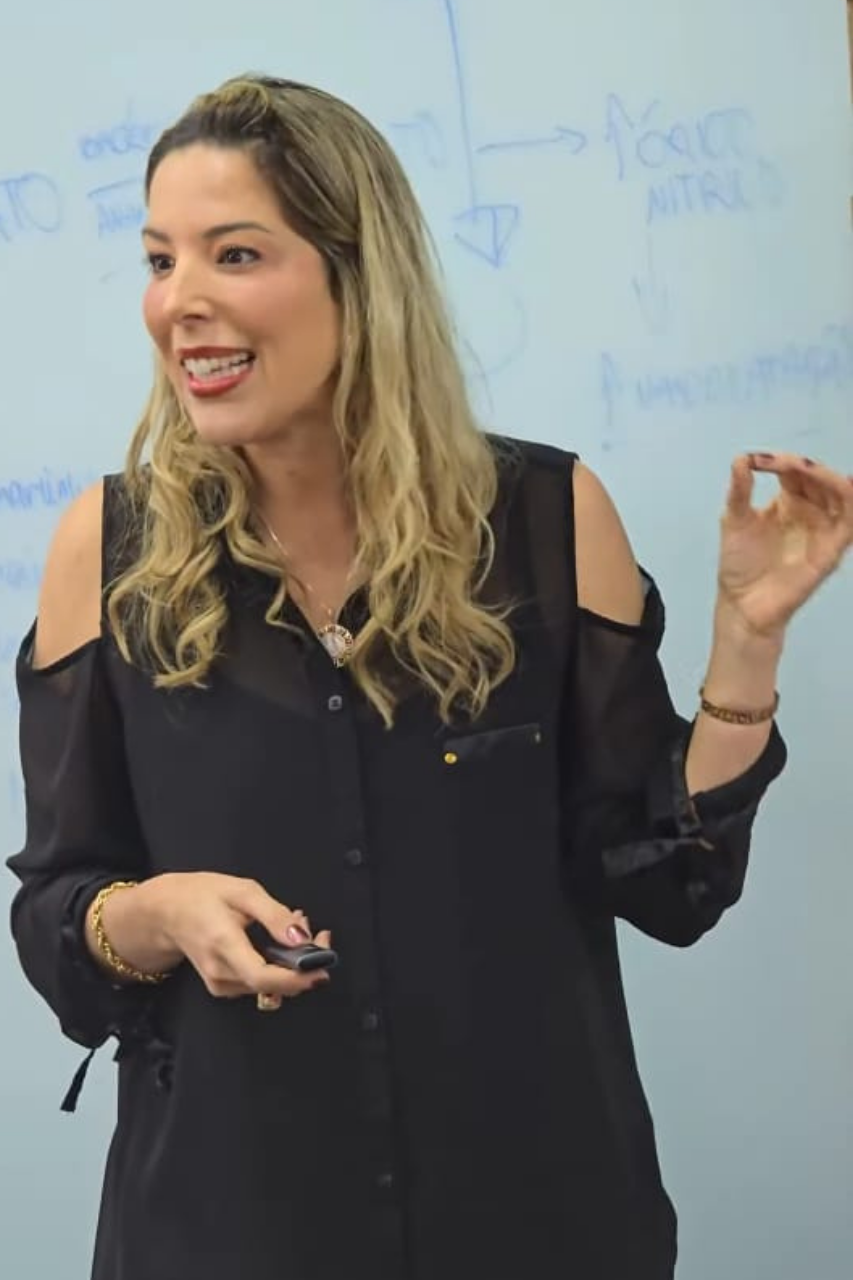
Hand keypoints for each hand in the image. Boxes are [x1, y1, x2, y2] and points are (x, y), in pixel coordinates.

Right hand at [150, 872, 331, 1004]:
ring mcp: (220, 985)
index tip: (322, 968)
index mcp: (223, 944)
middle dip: (304, 963)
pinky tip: (279, 942)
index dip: (296, 978)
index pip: (262, 976)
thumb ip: (274, 915)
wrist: (166, 912)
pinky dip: (277, 966)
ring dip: (292, 963)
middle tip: (318, 933)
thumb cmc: (202, 896)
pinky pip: (259, 983)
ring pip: (269, 985)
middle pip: (272, 984)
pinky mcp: (223, 988)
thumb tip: (302, 938)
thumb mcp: (242, 891)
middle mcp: (220, 973)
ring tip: (294, 928)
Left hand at [716, 452, 851, 638]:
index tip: (755, 460)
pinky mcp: (832, 548)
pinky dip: (849, 498)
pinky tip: (842, 483)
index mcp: (789, 501)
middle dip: (803, 465)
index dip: (779, 461)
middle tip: (782, 463)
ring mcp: (823, 528)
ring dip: (824, 476)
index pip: (794, 471)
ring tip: (802, 468)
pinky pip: (849, 520)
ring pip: (840, 492)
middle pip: (819, 478)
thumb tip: (740, 457)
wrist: (743, 602)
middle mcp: (811, 511)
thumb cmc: (740, 563)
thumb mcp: (734, 520)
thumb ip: (740, 490)